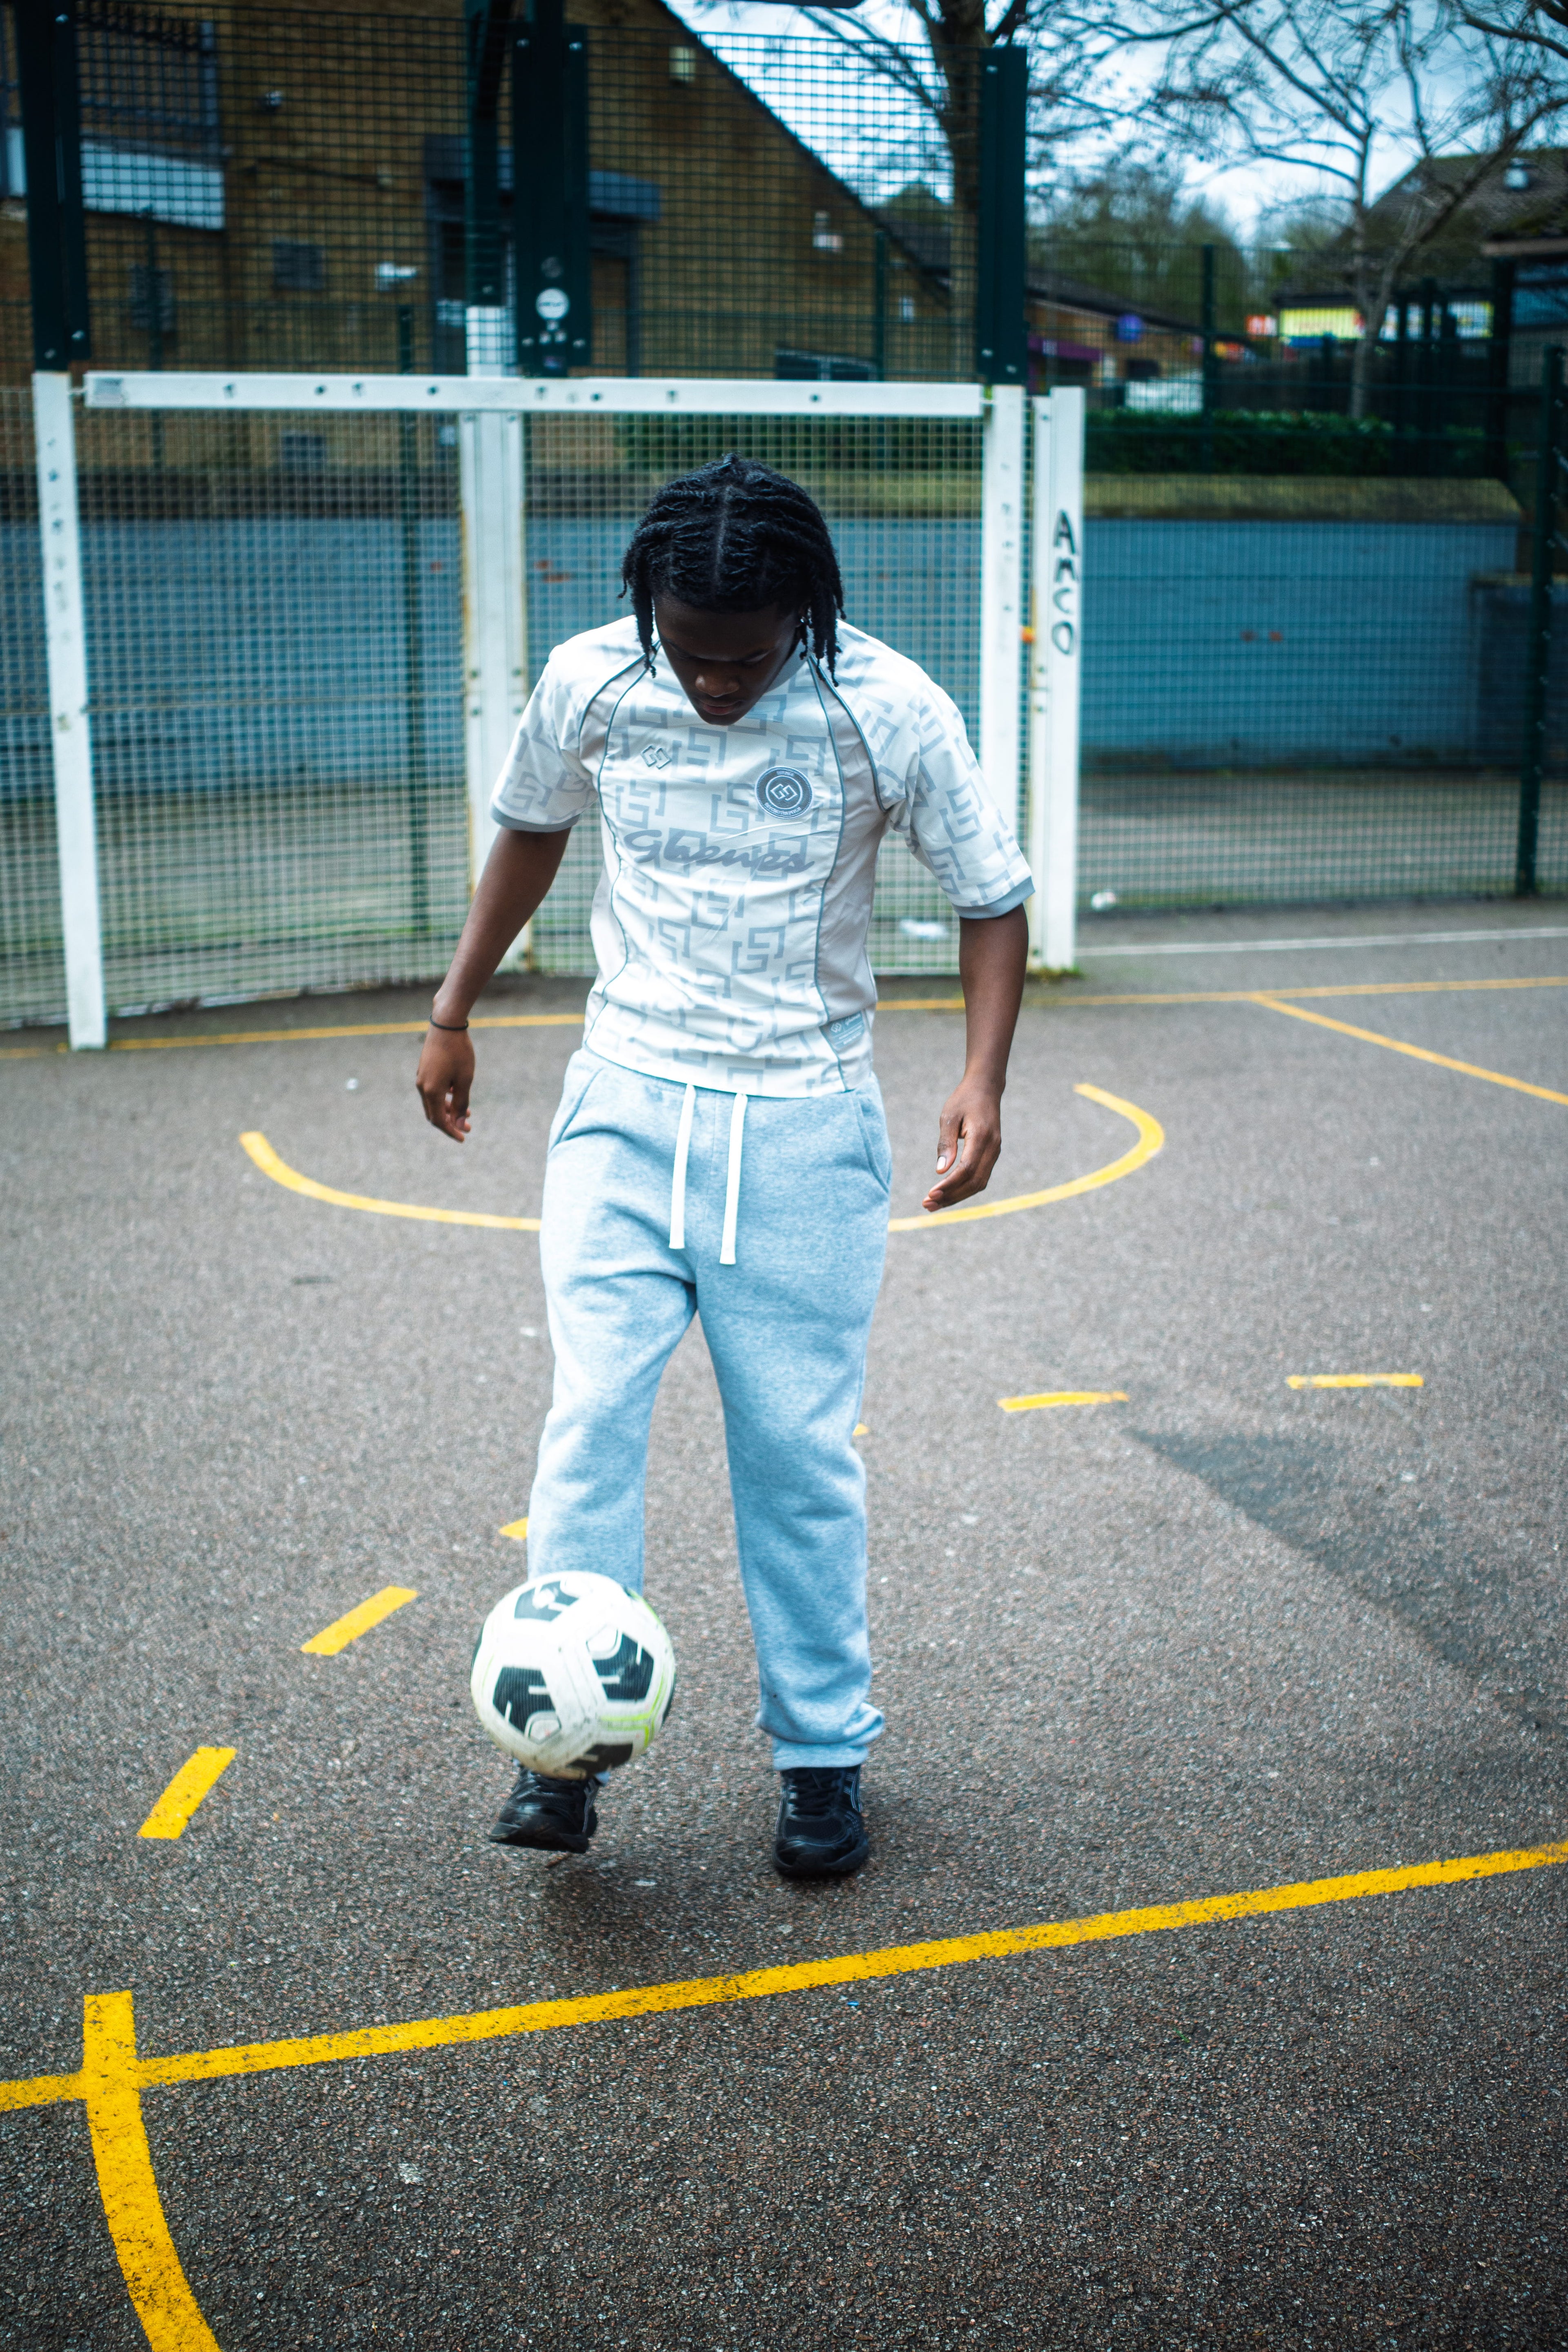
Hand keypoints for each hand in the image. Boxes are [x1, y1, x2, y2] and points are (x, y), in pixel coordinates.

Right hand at [416, 1026, 474, 1141]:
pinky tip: (457, 1094)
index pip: (439, 1120)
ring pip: (433, 1102)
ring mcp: (422, 1077)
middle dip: (450, 1122)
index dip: (451, 1131)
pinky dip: (444, 1098)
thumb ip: (462, 1104)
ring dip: (449, 1110)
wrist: (446, 1024)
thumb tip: (460, 1124)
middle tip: (468, 1127)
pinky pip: (432, 1091)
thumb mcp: (465, 1080)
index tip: (464, 1137)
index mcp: (431, 1092)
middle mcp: (422, 1086)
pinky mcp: (424, 1070)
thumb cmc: (458, 1052)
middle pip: (434, 1113)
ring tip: (467, 1111)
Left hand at [923, 1076, 1002, 1211]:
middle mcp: (992, 1148)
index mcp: (982, 1136)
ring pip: (979, 1183)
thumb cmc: (964, 1100)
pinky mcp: (992, 1155)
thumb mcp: (949, 1117)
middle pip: (974, 1182)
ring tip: (934, 1204)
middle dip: (951, 1197)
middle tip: (927, 1205)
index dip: (949, 1185)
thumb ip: (945, 1144)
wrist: (986, 1088)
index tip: (930, 1194)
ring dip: (957, 1196)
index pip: (967, 1169)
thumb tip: (940, 1171)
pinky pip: (980, 1177)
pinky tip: (947, 1193)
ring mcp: (995, 1152)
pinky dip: (964, 1189)